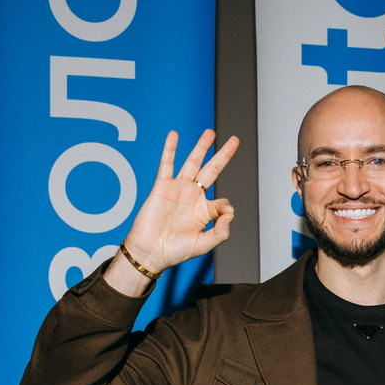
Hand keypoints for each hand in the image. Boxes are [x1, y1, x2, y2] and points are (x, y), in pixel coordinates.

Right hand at [105, 129, 239, 293]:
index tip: (224, 215)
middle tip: (234, 140)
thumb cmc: (174, 251)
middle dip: (223, 155)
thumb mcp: (203, 245)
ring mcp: (178, 190)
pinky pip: (167, 164)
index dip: (225, 208)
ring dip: (201, 147)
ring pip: (193, 163)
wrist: (149, 252)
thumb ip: (221, 231)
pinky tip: (174, 135)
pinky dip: (170, 149)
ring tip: (210, 133)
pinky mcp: (162, 187)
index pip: (222, 201)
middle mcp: (192, 197)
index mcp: (203, 212)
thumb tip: (231, 211)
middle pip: (212, 170)